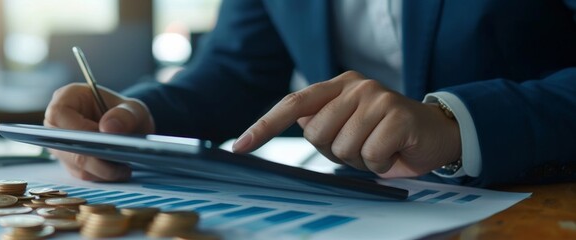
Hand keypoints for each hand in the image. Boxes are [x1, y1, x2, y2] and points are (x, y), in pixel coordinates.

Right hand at [44, 83, 154, 180]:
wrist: (130, 128)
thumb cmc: (126, 113)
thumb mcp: (133, 108)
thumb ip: (125, 115)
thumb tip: (108, 128)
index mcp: (66, 98)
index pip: (59, 114)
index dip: (78, 130)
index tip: (104, 141)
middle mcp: (57, 122)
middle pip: (64, 145)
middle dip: (93, 157)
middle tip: (120, 162)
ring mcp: (61, 144)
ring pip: (74, 163)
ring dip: (100, 170)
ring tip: (124, 169)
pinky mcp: (70, 163)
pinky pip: (82, 174)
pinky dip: (101, 176)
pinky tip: (119, 172)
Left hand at [232, 71, 460, 177]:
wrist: (436, 134)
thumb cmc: (384, 135)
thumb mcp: (347, 127)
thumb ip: (320, 123)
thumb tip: (292, 120)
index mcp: (338, 85)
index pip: (293, 103)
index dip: (265, 126)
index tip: (240, 146)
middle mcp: (355, 86)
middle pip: (316, 133)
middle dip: (334, 150)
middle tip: (360, 146)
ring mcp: (378, 98)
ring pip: (343, 147)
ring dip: (360, 159)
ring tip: (378, 147)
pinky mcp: (398, 115)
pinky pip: (370, 155)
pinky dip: (380, 164)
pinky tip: (393, 152)